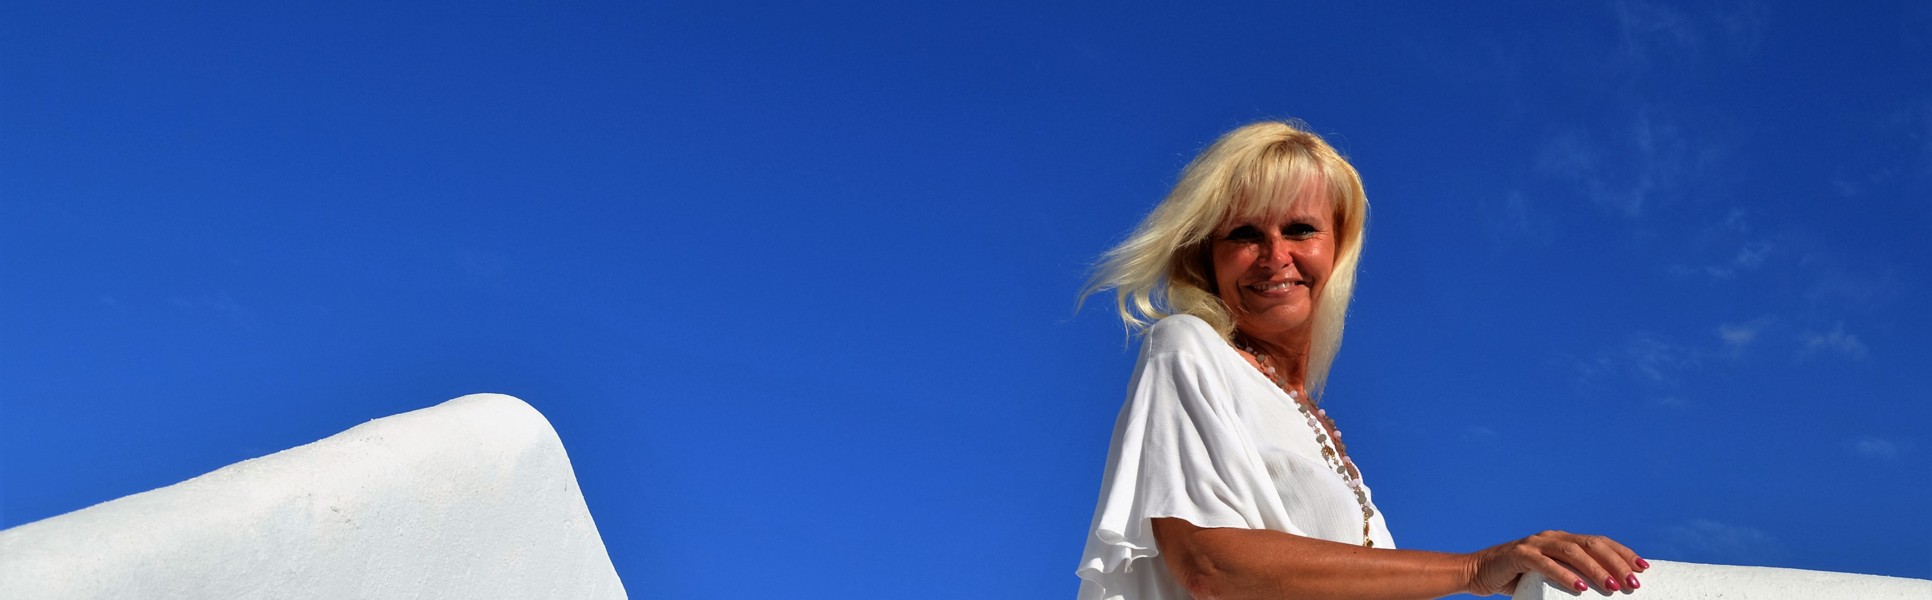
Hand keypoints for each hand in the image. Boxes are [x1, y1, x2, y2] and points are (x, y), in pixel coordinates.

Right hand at [1465, 530, 1647, 595]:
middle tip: (1634, 583)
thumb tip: (1601, 594)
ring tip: (1614, 587)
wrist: (1477, 573)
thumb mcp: (1549, 578)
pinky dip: (1564, 574)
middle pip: (1591, 544)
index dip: (1623, 552)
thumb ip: (1569, 578)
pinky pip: (1544, 563)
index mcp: (1562, 540)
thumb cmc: (1516, 580)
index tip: (1644, 568)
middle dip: (1616, 562)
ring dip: (1596, 569)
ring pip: (1572, 551)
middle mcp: (1551, 537)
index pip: (1599, 542)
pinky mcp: (1518, 553)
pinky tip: (1579, 587)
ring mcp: (1534, 543)